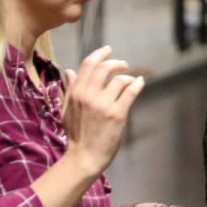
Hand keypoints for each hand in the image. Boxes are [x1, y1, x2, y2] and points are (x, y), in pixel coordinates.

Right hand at [62, 46, 143, 175]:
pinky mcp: (117, 114)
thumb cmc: (76, 134)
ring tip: (130, 80)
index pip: (88, 64)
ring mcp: (103, 104)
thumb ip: (70, 88)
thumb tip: (69, 70)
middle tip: (124, 64)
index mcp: (76, 92)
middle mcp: (88, 95)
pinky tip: (139, 83)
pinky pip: (130, 92)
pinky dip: (137, 84)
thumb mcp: (68, 109)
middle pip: (105, 68)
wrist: (84, 156)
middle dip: (116, 63)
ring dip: (127, 77)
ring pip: (119, 79)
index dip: (100, 54)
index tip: (108, 50)